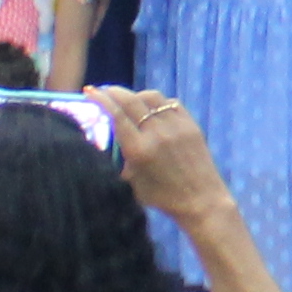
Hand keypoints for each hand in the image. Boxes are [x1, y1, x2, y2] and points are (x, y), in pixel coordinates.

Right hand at [97, 86, 232, 220]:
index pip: (115, 114)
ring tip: (128, 99)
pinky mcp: (191, 125)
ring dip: (136, 94)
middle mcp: (157, 133)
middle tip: (104, 90)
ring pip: (152, 97)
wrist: (201, 200)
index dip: (100, 99)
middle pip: (130, 100)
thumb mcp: (131, 183)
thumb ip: (118, 161)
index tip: (90, 92)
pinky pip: (171, 103)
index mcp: (139, 149)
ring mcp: (176, 126)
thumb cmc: (162, 197)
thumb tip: (102, 141)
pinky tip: (151, 107)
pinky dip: (157, 101)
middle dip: (113, 92)